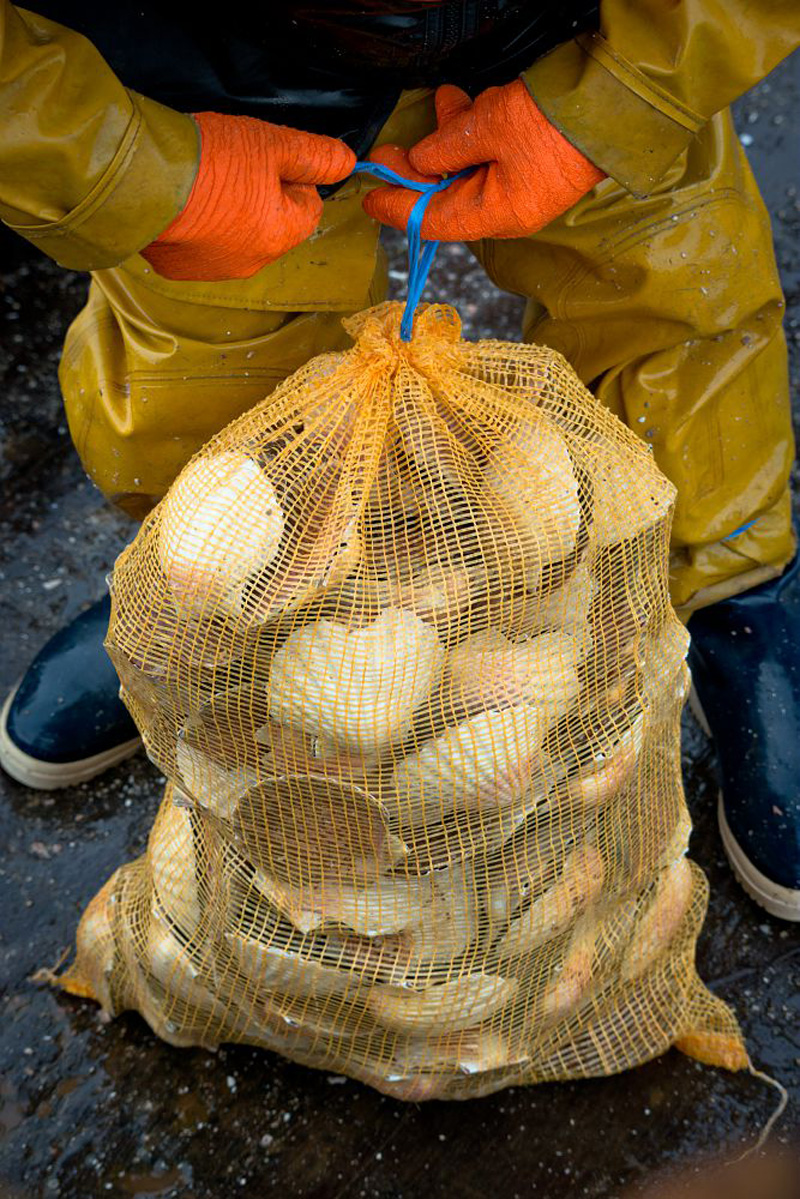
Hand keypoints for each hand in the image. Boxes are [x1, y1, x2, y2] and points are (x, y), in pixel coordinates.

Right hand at [142, 112, 355, 279]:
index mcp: (279, 237)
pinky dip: (199, 224)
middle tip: (235, 163)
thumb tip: (347, 162)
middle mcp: (251, 263)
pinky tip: (184, 198)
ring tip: (205, 178)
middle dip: (263, 194)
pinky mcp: (178, 268)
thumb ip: (314, 154)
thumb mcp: (270, 144)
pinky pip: (202, 245)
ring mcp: (213, 270)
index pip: (309, 208)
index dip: (295, 177)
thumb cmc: (208, 160)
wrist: (137, 179)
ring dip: (231, 210)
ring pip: (238, 235)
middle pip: (274, 224)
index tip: (269, 157)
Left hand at [363, 81, 603, 241]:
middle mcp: (506, 213)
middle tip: (388, 152)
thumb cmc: (553, 123)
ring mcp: (520, 193)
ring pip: (468, 174)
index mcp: (495, 215)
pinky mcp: (531, 171)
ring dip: (448, 144)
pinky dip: (473, 137)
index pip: (431, 222)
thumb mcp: (488, 127)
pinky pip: (490, 161)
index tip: (370, 197)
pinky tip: (465, 106)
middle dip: (418, 172)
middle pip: (447, 199)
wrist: (612, 105)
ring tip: (442, 107)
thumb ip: (445, 148)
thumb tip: (417, 162)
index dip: (397, 208)